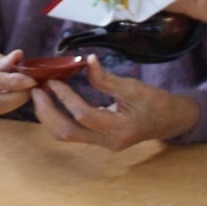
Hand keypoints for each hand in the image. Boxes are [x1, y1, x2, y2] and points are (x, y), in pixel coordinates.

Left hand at [31, 55, 199, 150]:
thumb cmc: (156, 102)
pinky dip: (59, 116)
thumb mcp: (134, 87)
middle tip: (35, 90)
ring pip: (66, 135)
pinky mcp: (99, 140)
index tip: (53, 80)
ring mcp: (102, 144)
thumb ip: (107, 78)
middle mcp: (108, 141)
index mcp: (119, 128)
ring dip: (49, 116)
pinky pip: (73, 131)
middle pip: (67, 133)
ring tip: (39, 94)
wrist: (171, 121)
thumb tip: (87, 61)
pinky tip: (53, 100)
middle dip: (47, 112)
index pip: (84, 115)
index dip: (66, 97)